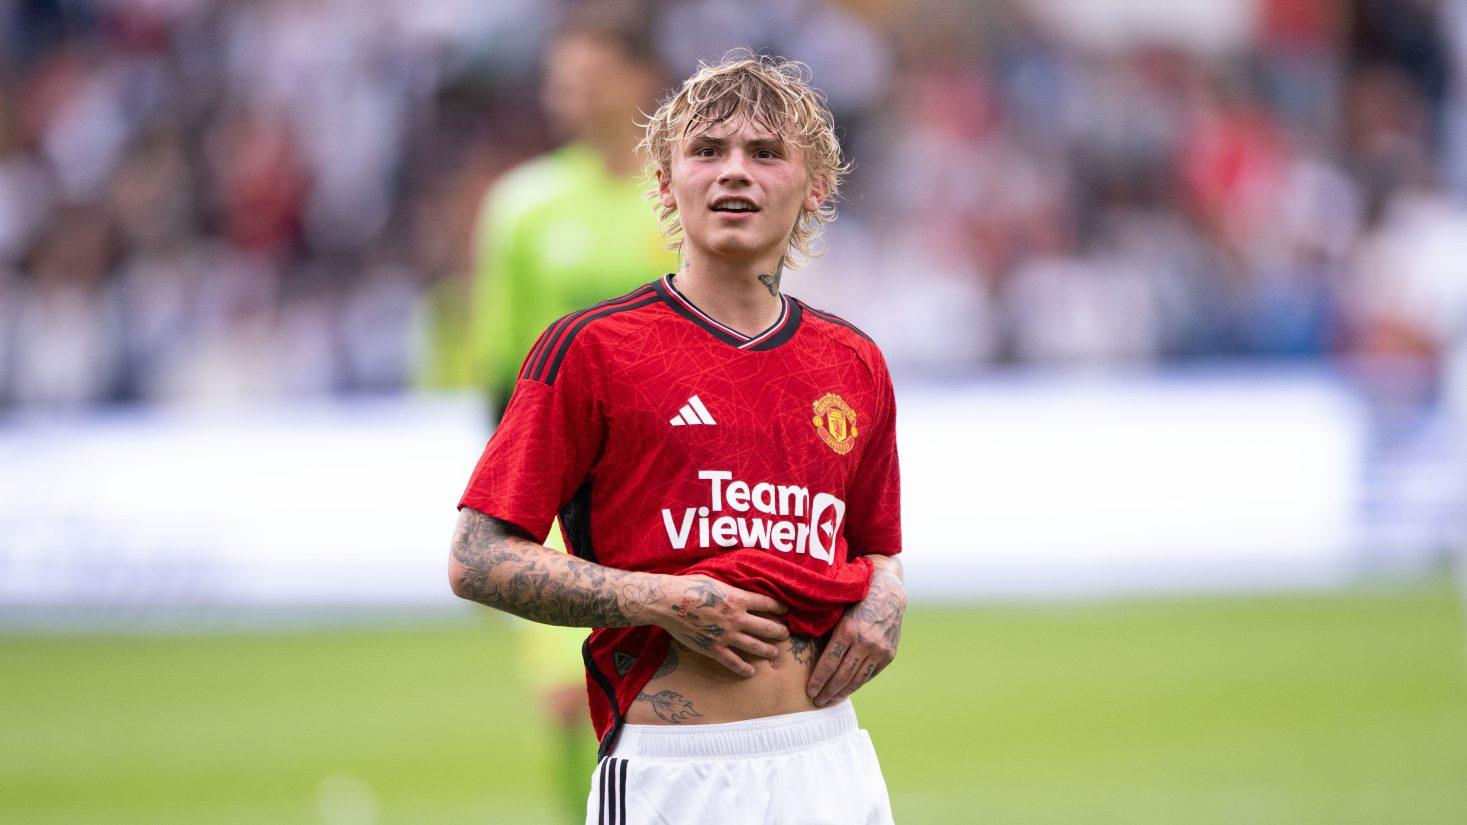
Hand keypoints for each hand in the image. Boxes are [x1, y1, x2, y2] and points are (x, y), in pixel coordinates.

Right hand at [649, 574, 788, 677]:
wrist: (668, 602)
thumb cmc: (689, 586)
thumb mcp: (716, 580)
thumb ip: (731, 588)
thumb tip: (740, 589)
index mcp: (738, 598)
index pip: (767, 603)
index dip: (779, 607)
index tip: (785, 611)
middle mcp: (737, 618)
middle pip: (766, 627)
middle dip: (779, 631)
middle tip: (785, 634)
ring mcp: (726, 635)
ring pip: (755, 646)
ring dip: (767, 650)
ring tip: (775, 653)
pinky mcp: (714, 648)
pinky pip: (733, 662)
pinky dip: (744, 668)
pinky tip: (751, 672)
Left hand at [807, 559, 904, 706]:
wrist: (888, 592)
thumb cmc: (855, 599)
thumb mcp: (838, 612)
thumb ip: (827, 632)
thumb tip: (806, 653)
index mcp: (848, 630)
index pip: (829, 663)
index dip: (818, 680)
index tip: (809, 692)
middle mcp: (865, 642)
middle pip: (842, 675)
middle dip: (828, 691)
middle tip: (817, 702)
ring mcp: (879, 650)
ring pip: (857, 679)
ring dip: (842, 692)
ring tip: (830, 700)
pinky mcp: (888, 654)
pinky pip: (870, 675)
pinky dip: (857, 684)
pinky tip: (846, 690)